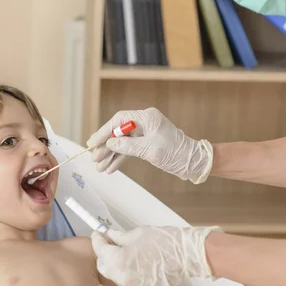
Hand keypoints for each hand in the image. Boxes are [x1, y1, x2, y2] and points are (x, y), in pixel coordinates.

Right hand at [87, 107, 213, 183]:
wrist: (193, 162)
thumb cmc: (176, 153)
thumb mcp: (150, 150)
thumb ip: (127, 146)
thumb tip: (109, 144)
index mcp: (147, 117)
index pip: (119, 120)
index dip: (104, 131)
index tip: (92, 143)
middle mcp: (145, 122)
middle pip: (118, 131)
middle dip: (105, 146)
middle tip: (94, 158)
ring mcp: (146, 133)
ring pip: (122, 142)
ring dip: (111, 155)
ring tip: (99, 167)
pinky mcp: (147, 143)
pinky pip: (129, 149)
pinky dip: (120, 158)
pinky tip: (110, 167)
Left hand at [90, 225, 221, 285]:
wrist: (185, 255)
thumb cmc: (164, 242)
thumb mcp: (137, 233)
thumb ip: (118, 237)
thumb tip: (110, 236)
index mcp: (119, 260)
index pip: (99, 249)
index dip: (97, 240)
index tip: (98, 235)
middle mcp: (123, 276)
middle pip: (103, 266)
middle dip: (105, 254)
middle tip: (110, 243)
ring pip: (115, 275)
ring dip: (116, 264)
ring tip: (126, 252)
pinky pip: (128, 281)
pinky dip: (128, 272)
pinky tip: (137, 262)